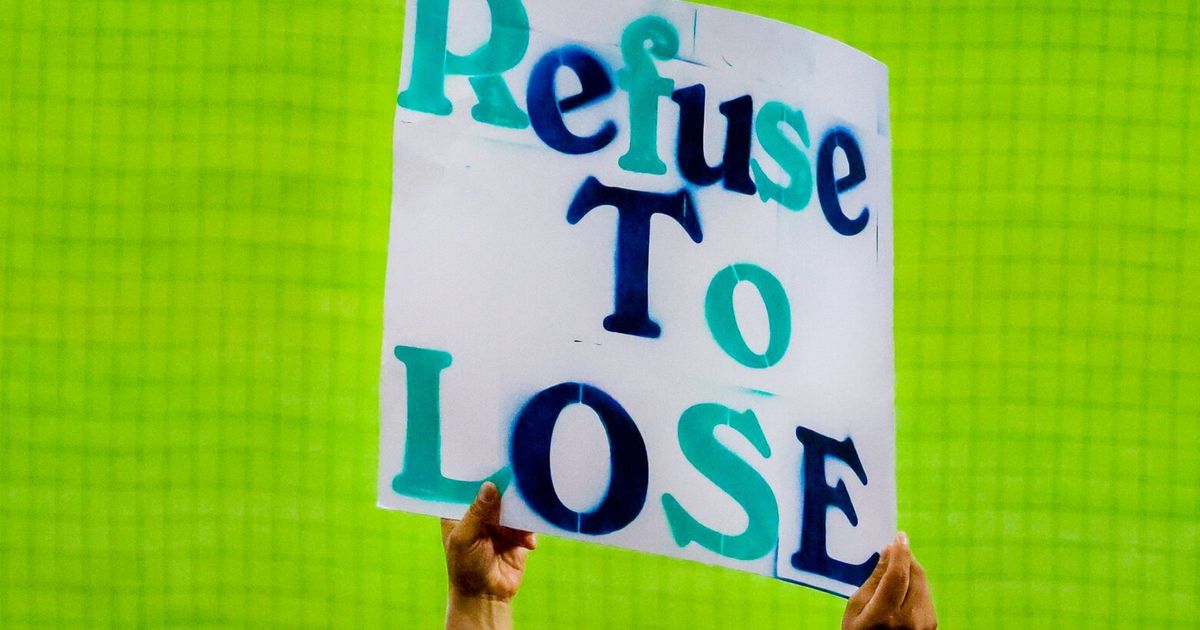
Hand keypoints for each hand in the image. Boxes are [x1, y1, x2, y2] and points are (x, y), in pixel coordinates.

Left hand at [441, 482, 536, 629]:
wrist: (487, 596)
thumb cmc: (465, 567)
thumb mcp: (466, 538)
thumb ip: (477, 512)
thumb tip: (490, 485)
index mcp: (460, 511)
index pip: (468, 484)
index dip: (478, 472)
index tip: (492, 457)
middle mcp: (480, 513)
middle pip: (495, 491)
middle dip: (506, 488)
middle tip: (518, 479)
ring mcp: (500, 523)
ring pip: (514, 506)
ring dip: (521, 512)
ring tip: (524, 518)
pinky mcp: (517, 534)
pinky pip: (528, 523)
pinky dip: (529, 531)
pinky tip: (527, 543)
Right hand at [842, 532, 936, 629]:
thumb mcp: (856, 609)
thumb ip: (873, 580)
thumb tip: (888, 552)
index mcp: (885, 616)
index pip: (898, 575)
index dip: (900, 552)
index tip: (899, 535)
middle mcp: (910, 620)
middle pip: (915, 575)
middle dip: (906, 558)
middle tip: (895, 547)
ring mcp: (925, 625)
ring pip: (923, 583)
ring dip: (911, 571)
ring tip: (895, 568)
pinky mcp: (932, 625)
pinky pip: (925, 595)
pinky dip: (915, 585)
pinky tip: (903, 587)